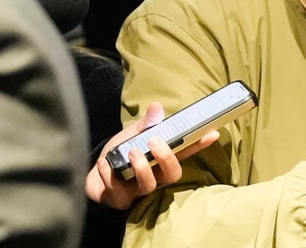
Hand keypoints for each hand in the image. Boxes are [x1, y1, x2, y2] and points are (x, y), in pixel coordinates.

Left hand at [84, 102, 220, 208]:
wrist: (92, 176)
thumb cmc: (118, 155)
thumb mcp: (132, 135)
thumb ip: (146, 124)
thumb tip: (157, 107)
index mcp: (162, 159)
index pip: (185, 151)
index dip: (200, 144)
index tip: (213, 133)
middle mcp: (155, 176)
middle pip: (173, 174)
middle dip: (167, 158)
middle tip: (155, 141)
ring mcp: (139, 190)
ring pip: (150, 185)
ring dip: (142, 167)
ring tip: (132, 152)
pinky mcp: (121, 200)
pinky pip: (119, 191)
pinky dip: (109, 174)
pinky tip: (105, 162)